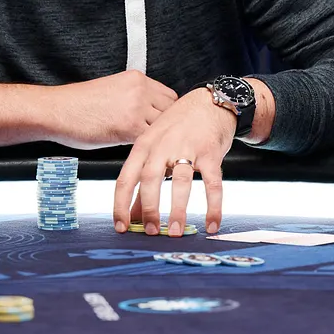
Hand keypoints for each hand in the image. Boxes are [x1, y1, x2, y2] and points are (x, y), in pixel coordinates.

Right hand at [49, 69, 178, 148]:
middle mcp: (140, 90)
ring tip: (153, 150)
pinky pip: (149, 141)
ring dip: (158, 139)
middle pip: (171, 111)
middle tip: (160, 141)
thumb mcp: (112, 89)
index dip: (167, 113)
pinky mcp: (130, 127)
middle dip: (166, 127)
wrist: (57, 109)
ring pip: (163, 128)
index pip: (169, 96)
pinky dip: (148, 149)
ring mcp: (137, 108)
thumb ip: (134, 97)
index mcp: (136, 78)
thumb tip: (149, 114)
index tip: (162, 125)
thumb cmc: (78, 104)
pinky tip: (142, 155)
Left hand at [113, 87, 238, 235]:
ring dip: (177, 210)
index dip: (120, 205)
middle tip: (150, 231)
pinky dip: (213, 206)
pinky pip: (212, 184)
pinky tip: (212, 223)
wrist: (210, 102)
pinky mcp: (211, 153)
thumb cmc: (179, 127)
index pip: (126, 178)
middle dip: (149, 208)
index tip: (120, 227)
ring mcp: (188, 148)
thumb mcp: (155, 147)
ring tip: (176, 231)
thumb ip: (143, 181)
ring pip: (180, 182)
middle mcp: (163, 145)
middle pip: (150, 179)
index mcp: (144, 145)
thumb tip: (132, 214)